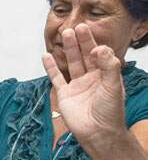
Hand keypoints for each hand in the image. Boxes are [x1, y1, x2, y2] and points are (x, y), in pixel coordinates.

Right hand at [43, 23, 126, 145]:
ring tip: (64, 34)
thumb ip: (109, 65)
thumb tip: (100, 48)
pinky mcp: (65, 95)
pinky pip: (56, 78)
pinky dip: (51, 67)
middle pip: (85, 55)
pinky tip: (46, 56)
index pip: (99, 54)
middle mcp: (91, 78)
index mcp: (105, 75)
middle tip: (75, 27)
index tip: (88, 33)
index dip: (94, 43)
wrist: (98, 132)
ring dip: (68, 49)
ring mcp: (77, 86)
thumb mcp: (113, 85)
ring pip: (71, 63)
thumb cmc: (110, 111)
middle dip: (80, 41)